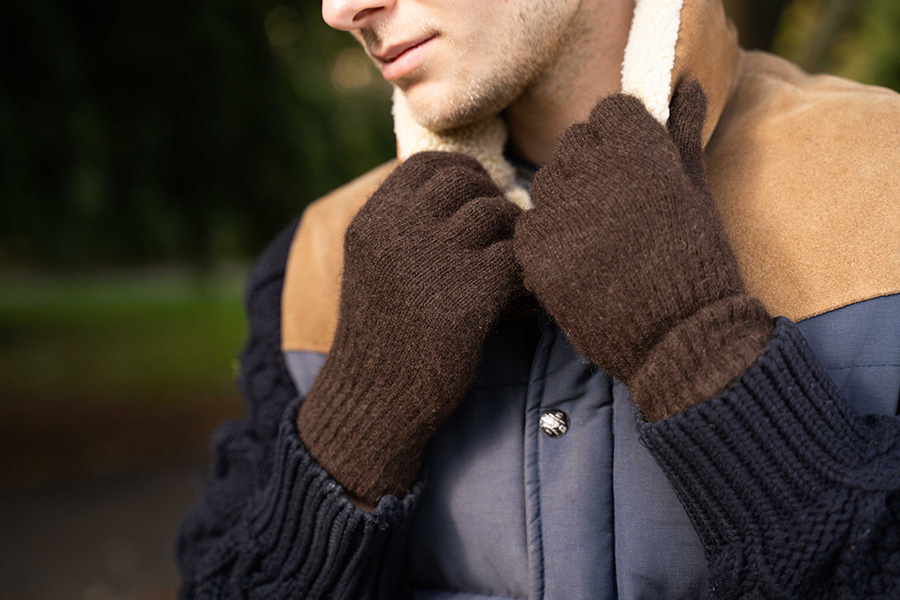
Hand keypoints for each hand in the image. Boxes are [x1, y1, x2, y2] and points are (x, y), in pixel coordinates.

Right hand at [298, 151, 523, 503]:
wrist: (374, 402)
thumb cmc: (382, 339)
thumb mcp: (374, 269)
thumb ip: (406, 229)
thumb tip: (472, 193)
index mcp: (373, 222)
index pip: (429, 164)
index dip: (463, 173)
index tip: (478, 198)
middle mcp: (399, 231)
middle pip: (468, 183)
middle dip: (493, 203)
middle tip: (501, 239)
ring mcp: (433, 260)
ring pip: (498, 215)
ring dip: (514, 239)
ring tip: (511, 272)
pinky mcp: (468, 296)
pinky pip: (518, 259)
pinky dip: (526, 277)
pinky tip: (518, 302)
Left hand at [513, 79, 771, 420]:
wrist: (681, 341)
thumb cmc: (697, 265)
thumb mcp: (697, 195)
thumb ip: (682, 136)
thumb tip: (686, 86)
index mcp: (641, 153)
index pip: (609, 112)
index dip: (621, 139)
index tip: (633, 168)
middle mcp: (596, 174)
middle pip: (573, 144)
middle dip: (591, 168)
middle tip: (616, 210)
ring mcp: (561, 215)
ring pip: (546, 183)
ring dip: (566, 203)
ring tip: (600, 241)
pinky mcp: (537, 256)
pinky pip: (527, 227)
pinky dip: (545, 241)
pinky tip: (576, 264)